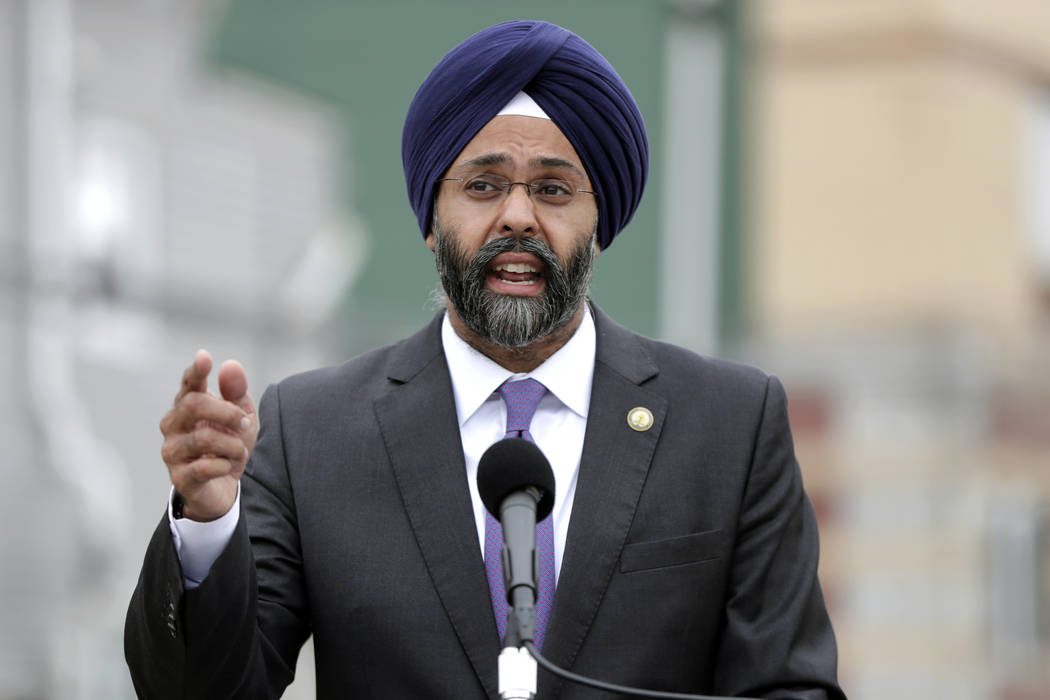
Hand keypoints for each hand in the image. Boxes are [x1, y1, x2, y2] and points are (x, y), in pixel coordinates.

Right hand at [159, 349, 257, 520]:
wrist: (223, 488)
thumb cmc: (228, 445)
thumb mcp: (242, 417)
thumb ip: (237, 392)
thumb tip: (230, 365)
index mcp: (188, 405)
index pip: (188, 383)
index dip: (195, 370)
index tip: (204, 357)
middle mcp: (173, 425)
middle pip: (193, 404)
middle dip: (227, 412)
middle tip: (244, 424)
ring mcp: (172, 451)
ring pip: (204, 438)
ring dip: (232, 445)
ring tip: (238, 451)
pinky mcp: (179, 477)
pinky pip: (206, 466)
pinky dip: (226, 465)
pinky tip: (226, 467)